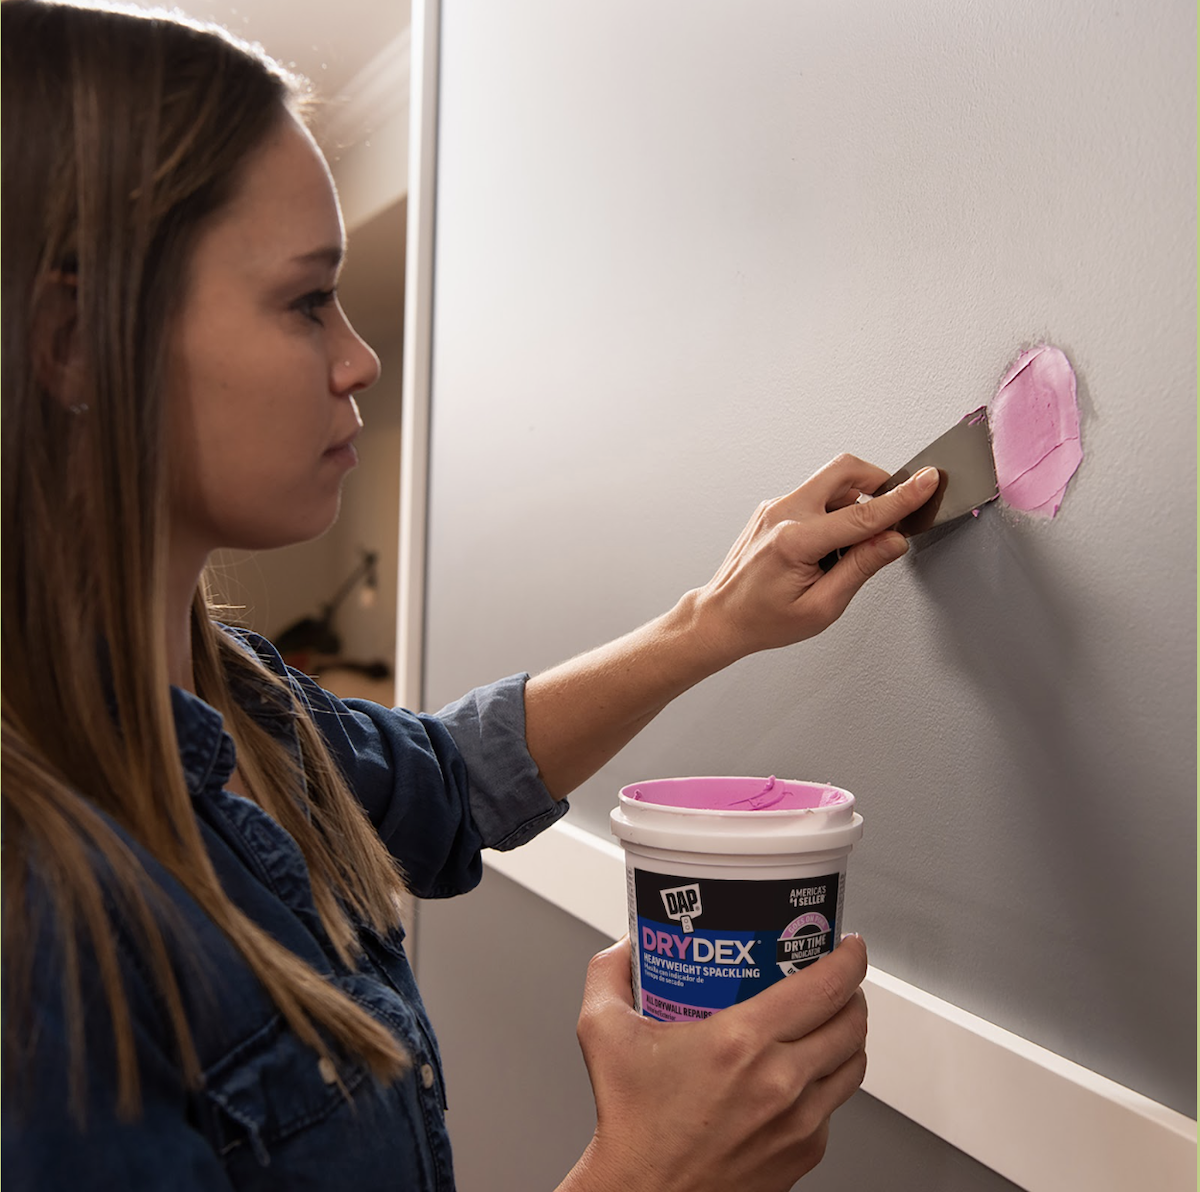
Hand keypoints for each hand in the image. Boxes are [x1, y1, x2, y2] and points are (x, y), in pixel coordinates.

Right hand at [562, 935, 868, 1191]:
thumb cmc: (630, 1123)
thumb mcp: (602, 1030)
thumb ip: (609, 973)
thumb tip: (627, 945)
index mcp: (740, 1042)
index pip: (825, 986)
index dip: (848, 957)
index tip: (847, 944)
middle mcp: (779, 1082)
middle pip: (851, 1022)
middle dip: (851, 992)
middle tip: (835, 977)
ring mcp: (798, 1123)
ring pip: (853, 1065)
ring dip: (846, 1036)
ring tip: (826, 1020)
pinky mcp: (803, 1153)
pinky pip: (833, 1105)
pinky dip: (825, 1081)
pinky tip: (799, 1071)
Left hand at [692, 454, 938, 662]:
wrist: (722, 617)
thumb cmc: (765, 619)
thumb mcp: (822, 606)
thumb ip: (861, 568)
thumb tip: (894, 540)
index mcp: (795, 541)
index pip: (862, 513)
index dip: (901, 498)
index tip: (928, 483)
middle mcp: (783, 514)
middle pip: (843, 470)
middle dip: (877, 481)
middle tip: (893, 507)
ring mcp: (775, 507)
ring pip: (830, 482)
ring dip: (853, 502)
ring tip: (847, 547)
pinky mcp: (774, 508)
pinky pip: (814, 494)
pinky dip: (834, 511)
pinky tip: (829, 546)